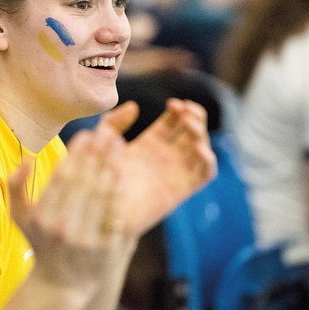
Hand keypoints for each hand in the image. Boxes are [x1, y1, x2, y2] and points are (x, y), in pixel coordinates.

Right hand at [9, 126, 128, 289]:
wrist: (60, 284)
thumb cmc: (41, 242)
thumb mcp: (19, 217)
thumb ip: (15, 186)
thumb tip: (26, 159)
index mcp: (41, 216)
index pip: (62, 176)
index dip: (76, 153)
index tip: (87, 134)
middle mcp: (62, 227)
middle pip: (83, 181)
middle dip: (97, 153)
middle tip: (107, 133)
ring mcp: (85, 239)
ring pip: (101, 194)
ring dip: (110, 166)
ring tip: (117, 145)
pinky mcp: (105, 249)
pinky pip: (114, 214)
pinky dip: (119, 193)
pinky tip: (122, 174)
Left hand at [98, 99, 216, 236]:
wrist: (101, 205)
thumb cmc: (99, 174)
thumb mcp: (103, 140)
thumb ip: (114, 121)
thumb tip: (134, 106)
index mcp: (150, 144)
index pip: (174, 121)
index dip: (179, 110)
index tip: (174, 103)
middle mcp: (166, 158)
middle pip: (192, 132)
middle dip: (194, 117)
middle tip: (186, 110)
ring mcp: (175, 173)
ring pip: (201, 149)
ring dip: (202, 133)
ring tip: (189, 124)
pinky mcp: (181, 189)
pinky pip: (205, 174)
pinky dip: (209, 160)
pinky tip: (199, 147)